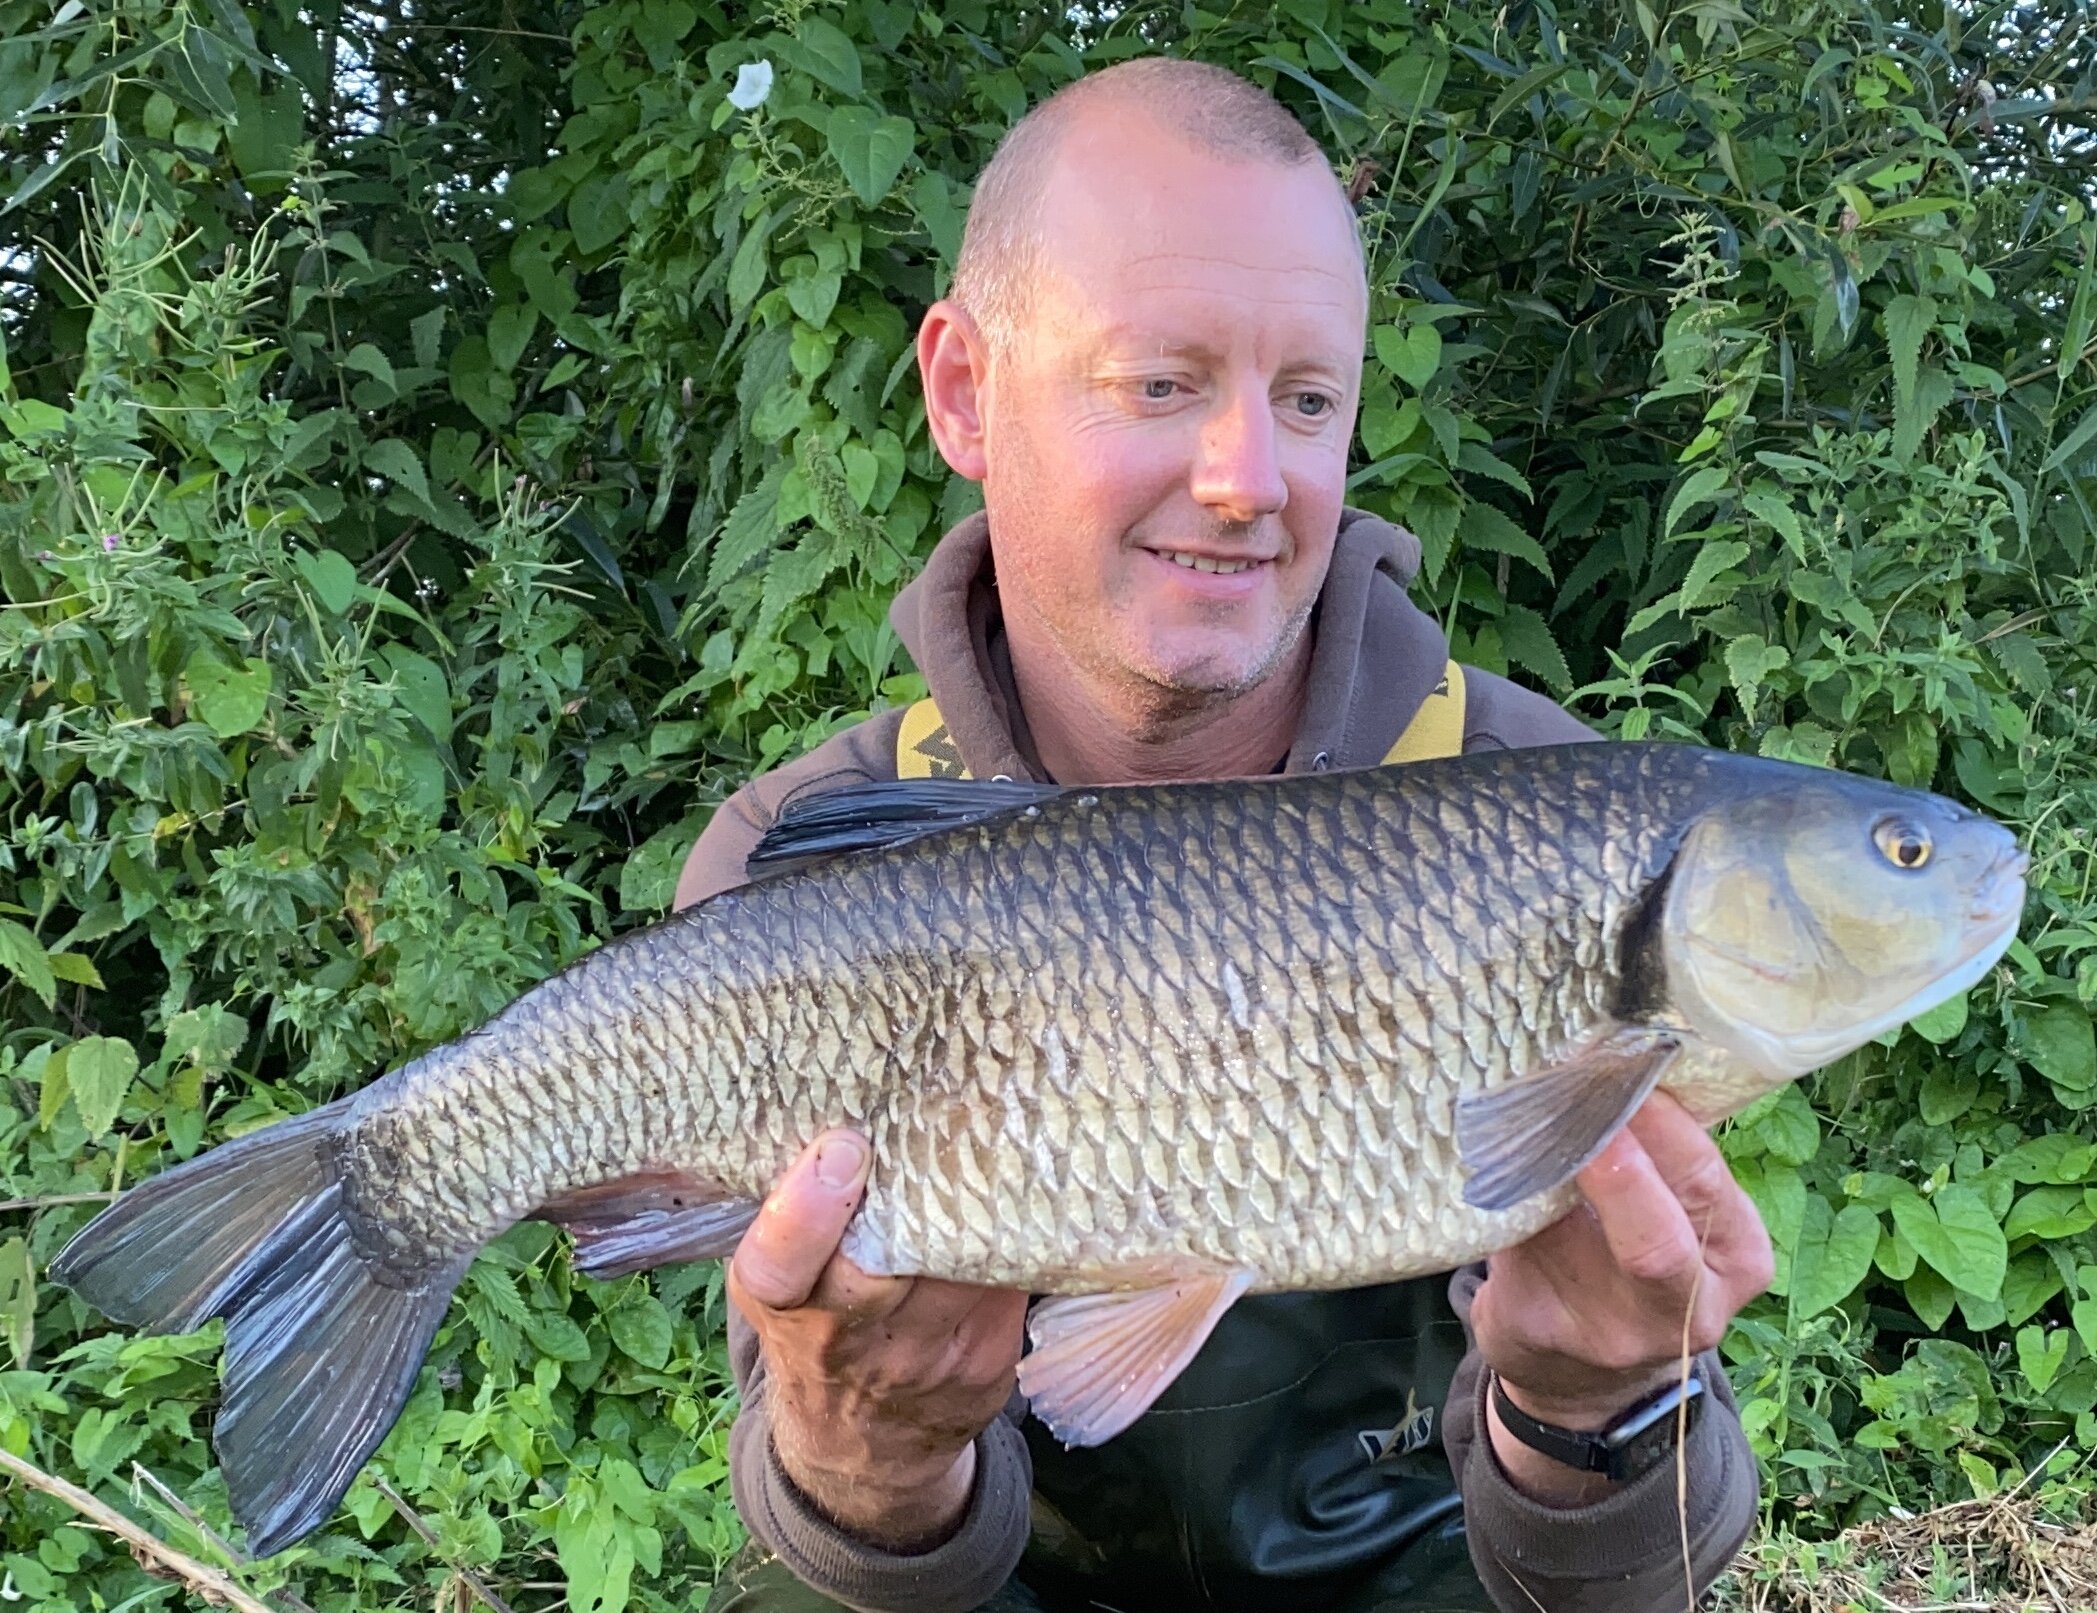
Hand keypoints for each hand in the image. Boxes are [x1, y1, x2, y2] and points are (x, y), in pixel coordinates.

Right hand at [727, 1129, 1028, 1551]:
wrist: (860, 1451)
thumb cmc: (817, 1330)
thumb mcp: (782, 1286)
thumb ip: (799, 1217)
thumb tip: (847, 1107)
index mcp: (786, 1305)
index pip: (777, 1266)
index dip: (805, 1211)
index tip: (841, 1149)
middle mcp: (852, 1338)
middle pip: (889, 1261)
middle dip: (920, 1189)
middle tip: (952, 1114)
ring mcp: (928, 1356)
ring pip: (966, 1260)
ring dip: (986, 1194)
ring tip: (1005, 1121)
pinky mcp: (989, 1360)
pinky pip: (1011, 1278)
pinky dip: (1019, 1231)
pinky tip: (1028, 1188)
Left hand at [1468, 1091, 1773, 1501]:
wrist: (1580, 1372)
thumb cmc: (1631, 1264)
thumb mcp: (1679, 1217)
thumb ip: (1660, 1155)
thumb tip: (1610, 1056)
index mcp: (1738, 1257)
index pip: (1703, 1178)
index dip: (1656, 1121)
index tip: (1614, 1063)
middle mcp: (1690, 1307)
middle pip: (1653, 1236)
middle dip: (1610, 1160)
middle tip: (1572, 1092)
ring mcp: (1613, 1334)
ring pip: (1564, 1230)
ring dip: (1539, 1163)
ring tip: (1520, 1105)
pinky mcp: (1539, 1332)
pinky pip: (1514, 1244)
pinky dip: (1500, 1192)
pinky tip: (1488, 1156)